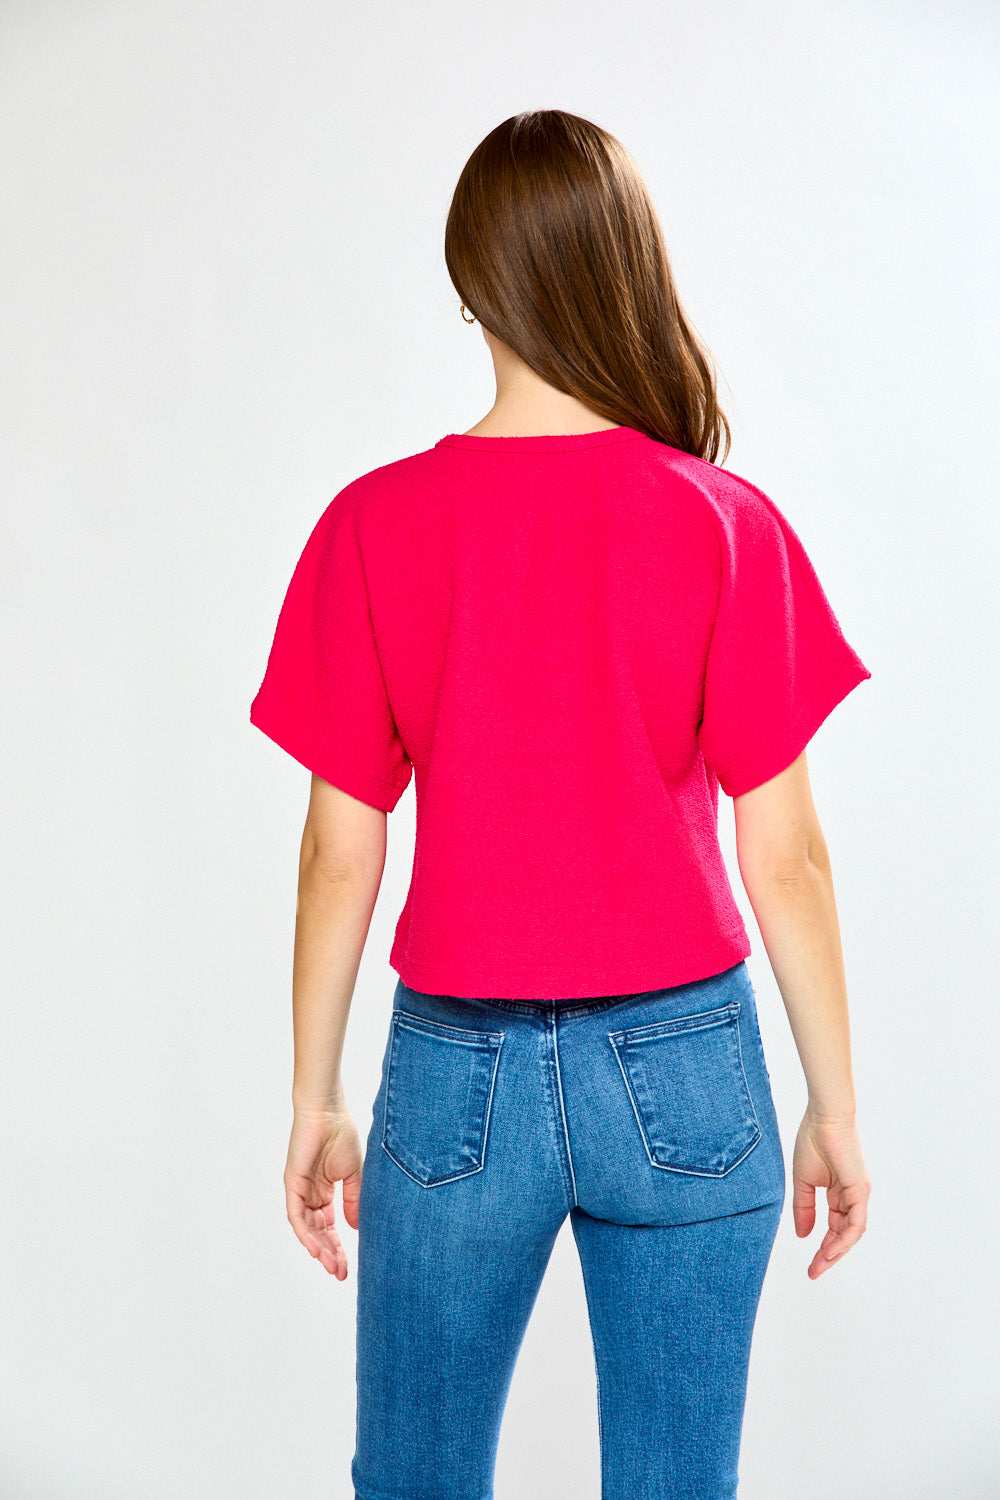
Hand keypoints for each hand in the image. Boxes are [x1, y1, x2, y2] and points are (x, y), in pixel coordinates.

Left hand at [284, 1105, 362, 1278]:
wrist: (328, 1111)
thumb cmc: (341, 1133)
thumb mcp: (353, 1174)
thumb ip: (353, 1200)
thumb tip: (356, 1228)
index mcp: (324, 1191)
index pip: (329, 1227)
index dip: (338, 1247)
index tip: (349, 1266)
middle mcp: (309, 1195)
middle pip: (318, 1232)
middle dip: (330, 1254)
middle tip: (342, 1273)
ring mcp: (299, 1191)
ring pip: (307, 1229)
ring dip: (319, 1249)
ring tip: (333, 1267)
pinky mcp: (292, 1185)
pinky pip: (297, 1216)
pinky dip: (306, 1234)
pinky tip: (317, 1249)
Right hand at [791, 1110, 870, 1278]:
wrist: (823, 1118)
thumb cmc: (812, 1141)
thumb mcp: (802, 1181)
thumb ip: (803, 1208)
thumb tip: (803, 1235)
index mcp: (838, 1193)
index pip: (833, 1228)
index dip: (822, 1247)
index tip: (809, 1265)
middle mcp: (851, 1197)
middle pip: (843, 1235)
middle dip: (829, 1256)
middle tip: (813, 1273)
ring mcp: (857, 1195)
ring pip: (851, 1233)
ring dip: (836, 1252)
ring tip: (819, 1266)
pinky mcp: (860, 1191)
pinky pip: (855, 1223)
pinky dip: (844, 1239)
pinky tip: (830, 1250)